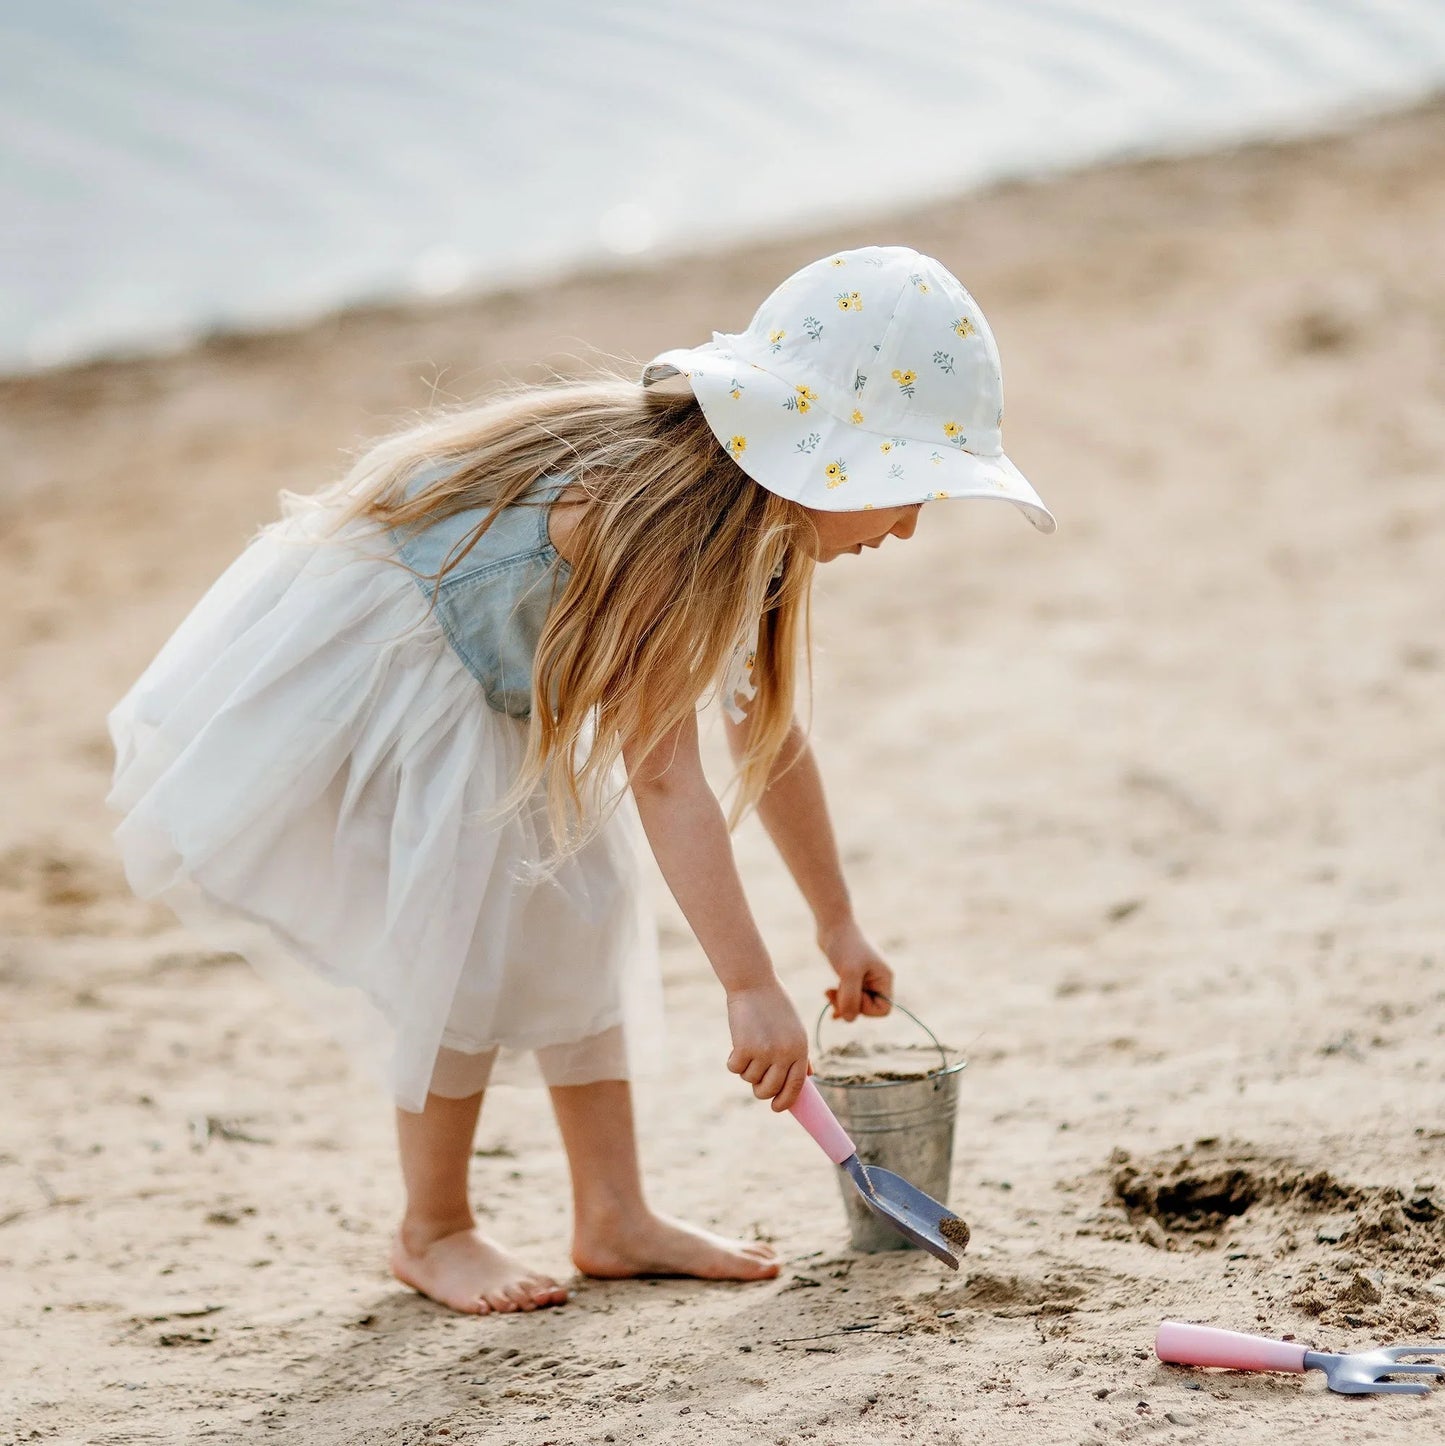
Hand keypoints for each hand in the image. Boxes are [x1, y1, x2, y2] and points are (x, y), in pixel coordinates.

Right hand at [725, 979, 809, 1111]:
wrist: (754, 982)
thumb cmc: (775, 1004)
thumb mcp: (795, 1027)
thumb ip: (800, 1053)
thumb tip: (808, 1076)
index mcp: (800, 1049)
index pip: (796, 1086)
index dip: (785, 1101)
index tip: (776, 1107)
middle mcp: (785, 1053)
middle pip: (769, 1089)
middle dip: (760, 1090)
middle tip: (755, 1078)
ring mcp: (765, 1052)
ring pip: (749, 1078)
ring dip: (745, 1067)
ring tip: (748, 1045)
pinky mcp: (744, 1048)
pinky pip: (735, 1068)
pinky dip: (733, 1060)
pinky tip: (737, 1043)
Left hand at [818, 917, 893, 1021]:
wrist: (832, 924)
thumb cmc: (844, 946)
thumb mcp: (848, 973)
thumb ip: (850, 998)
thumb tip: (848, 1019)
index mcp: (884, 978)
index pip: (883, 1010)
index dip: (865, 1010)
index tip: (850, 997)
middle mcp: (878, 979)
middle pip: (868, 1008)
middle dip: (850, 1005)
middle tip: (832, 995)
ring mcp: (865, 978)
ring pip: (856, 1003)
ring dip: (841, 1002)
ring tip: (828, 993)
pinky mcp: (852, 975)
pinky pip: (849, 995)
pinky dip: (838, 998)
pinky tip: (828, 994)